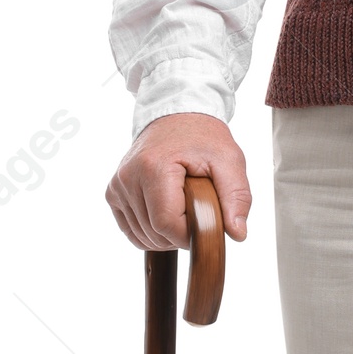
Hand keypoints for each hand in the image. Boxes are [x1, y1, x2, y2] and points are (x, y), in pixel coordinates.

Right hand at [105, 111, 250, 251]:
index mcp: (154, 167)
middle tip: (199, 212)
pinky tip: (169, 216)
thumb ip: (237, 197)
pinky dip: (152, 232)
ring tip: (184, 209)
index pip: (167, 224)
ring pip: (143, 236)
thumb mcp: (229, 161)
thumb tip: (238, 234)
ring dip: (168, 235)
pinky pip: (132, 231)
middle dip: (182, 234)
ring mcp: (118, 186)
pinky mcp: (114, 193)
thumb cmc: (203, 138)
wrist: (177, 117)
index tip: (207, 224)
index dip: (190, 234)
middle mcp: (128, 177)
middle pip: (155, 233)